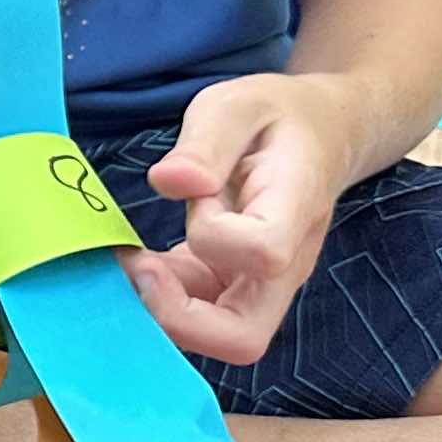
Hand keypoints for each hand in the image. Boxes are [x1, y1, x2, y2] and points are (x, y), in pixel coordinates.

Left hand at [129, 73, 352, 365]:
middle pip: (243, 337)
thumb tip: (169, 181)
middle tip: (135, 266)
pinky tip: (135, 260)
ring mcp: (260, 284)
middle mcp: (284, 265)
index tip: (195, 198)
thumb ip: (205, 142)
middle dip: (176, 317)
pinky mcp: (232, 286)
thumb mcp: (237, 105)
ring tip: (126, 259)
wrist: (315, 135)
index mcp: (294, 210)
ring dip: (160, 310)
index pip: (262, 253)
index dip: (213, 236)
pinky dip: (159, 298)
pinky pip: (197, 315)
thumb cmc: (275, 118)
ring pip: (216, 337)